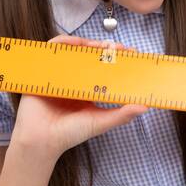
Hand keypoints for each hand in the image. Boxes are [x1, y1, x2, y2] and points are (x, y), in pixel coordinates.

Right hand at [11, 34, 149, 159]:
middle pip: (89, 57)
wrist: (40, 141)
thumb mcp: (100, 122)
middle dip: (104, 49)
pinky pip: (51, 53)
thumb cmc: (69, 134)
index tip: (132, 53)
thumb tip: (145, 106)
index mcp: (87, 90)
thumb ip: (122, 115)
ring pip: (72, 52)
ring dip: (86, 44)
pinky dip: (62, 44)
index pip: (104, 69)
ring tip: (99, 46)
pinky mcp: (42, 72)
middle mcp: (73, 80)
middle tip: (118, 47)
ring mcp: (58, 75)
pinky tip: (74, 44)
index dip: (117, 59)